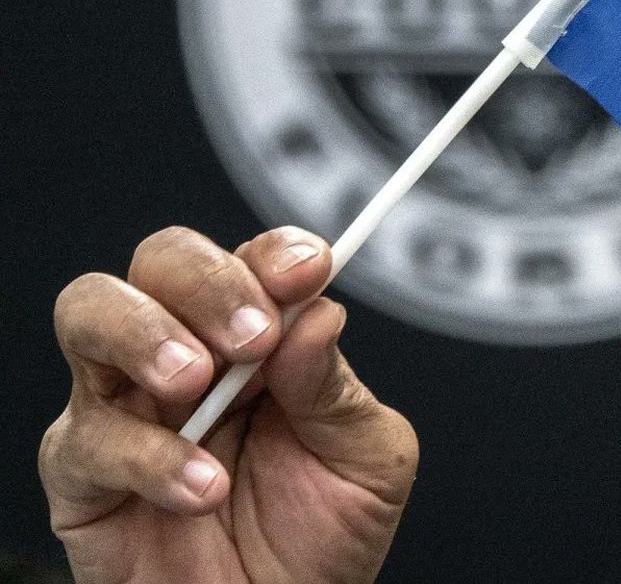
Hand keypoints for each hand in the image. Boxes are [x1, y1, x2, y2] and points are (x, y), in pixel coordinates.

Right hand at [40, 226, 417, 583]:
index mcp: (262, 335)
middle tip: (253, 337)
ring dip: (146, 332)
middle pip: (162, 259)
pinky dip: (148, 456)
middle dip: (206, 281)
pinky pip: (87, 437)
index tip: (309, 271)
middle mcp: (189, 352)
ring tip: (197, 384)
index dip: (276, 254)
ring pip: (91, 311)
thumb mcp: (366, 457)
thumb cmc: (324, 536)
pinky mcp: (84, 474)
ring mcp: (127, 404)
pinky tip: (202, 487)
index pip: (253, 260)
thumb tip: (317, 315)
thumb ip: (337, 386)